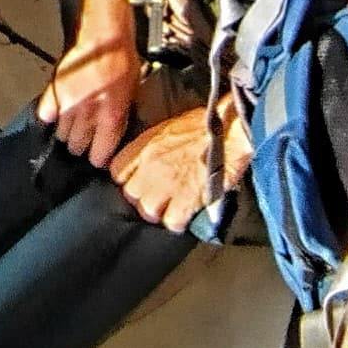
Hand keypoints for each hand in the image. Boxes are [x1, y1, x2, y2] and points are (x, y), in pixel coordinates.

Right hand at [38, 31, 140, 167]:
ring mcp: (68, 105)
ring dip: (68, 132)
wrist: (104, 38)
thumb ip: (120, 119)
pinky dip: (50, 117)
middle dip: (82, 145)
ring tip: (74, 123)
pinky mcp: (54, 93)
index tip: (98, 155)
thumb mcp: (133, 95)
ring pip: (61, 135)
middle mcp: (88, 116)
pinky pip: (46, 116)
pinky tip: (58, 114)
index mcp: (111, 118)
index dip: (99, 158)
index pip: (98, 156)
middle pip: (77, 147)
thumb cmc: (122, 62)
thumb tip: (113, 137)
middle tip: (86, 137)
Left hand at [111, 95, 239, 229]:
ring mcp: (166, 185)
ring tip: (171, 209)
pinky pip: (172, 222)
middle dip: (142, 198)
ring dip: (159, 212)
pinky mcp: (185, 200)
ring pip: (148, 212)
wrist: (231, 131)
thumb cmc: (207, 124)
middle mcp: (150, 166)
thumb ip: (155, 146)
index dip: (127, 179)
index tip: (137, 181)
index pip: (117, 171)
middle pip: (131, 195)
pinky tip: (186, 215)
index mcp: (145, 145)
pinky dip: (179, 222)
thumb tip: (152, 160)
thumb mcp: (170, 127)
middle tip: (157, 198)